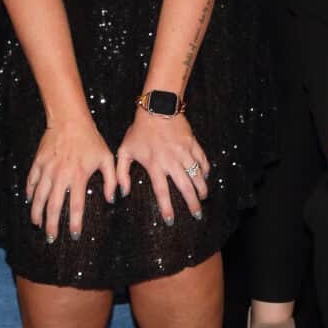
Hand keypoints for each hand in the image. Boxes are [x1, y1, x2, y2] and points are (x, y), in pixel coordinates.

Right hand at [27, 114, 116, 239]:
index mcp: (78, 176)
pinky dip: (30, 193)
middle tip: (51, 238)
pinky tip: (30, 202)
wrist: (69, 120)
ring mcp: (47, 170)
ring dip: (37, 213)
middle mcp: (61, 176)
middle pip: (54, 206)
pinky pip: (31, 182)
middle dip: (52, 225)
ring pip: (39, 197)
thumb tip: (113, 199)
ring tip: (37, 225)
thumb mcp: (107, 157)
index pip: (76, 206)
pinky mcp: (38, 163)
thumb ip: (112, 179)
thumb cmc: (90, 139)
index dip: (75, 223)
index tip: (74, 236)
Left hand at [115, 106, 207, 223]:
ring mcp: (184, 152)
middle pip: (185, 187)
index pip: (162, 192)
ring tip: (203, 198)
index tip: (170, 220)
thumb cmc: (139, 130)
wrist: (157, 107)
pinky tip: (205, 177)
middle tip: (197, 215)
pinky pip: (202, 160)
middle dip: (192, 203)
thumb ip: (121, 174)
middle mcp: (171, 161)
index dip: (167, 208)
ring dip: (201, 188)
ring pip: (197, 174)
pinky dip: (205, 170)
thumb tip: (121, 193)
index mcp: (155, 165)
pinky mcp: (192, 143)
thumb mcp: (124, 150)